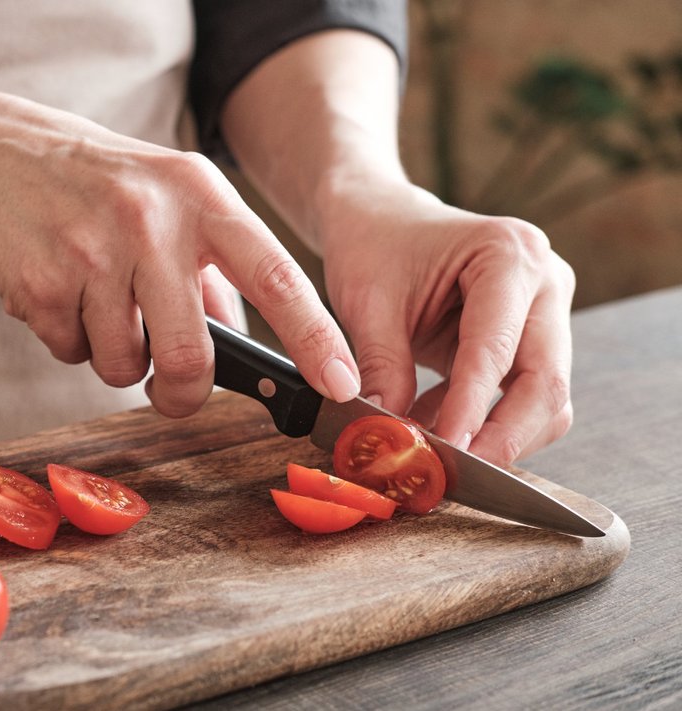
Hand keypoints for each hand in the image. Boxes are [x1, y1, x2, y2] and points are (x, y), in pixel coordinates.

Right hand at [0, 88, 360, 416]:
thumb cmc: (97, 184)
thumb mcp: (170, 199)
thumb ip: (214, 269)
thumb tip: (244, 348)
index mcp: (201, 196)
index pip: (277, 277)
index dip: (317, 339)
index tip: (342, 385)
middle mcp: (152, 219)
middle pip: (191, 353)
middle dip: (183, 392)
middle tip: (171, 390)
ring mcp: (93, 250)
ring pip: (124, 364)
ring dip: (114, 356)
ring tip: (95, 302)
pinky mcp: (41, 281)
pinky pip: (71, 352)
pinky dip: (68, 339)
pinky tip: (59, 292)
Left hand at [318, 179, 575, 465]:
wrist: (380, 219)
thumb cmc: (374, 247)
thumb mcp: (365, 302)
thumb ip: (380, 366)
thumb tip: (389, 436)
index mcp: (509, 255)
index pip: (497, 350)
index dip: (471, 409)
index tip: (444, 452)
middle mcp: (544, 281)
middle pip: (546, 383)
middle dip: (502, 438)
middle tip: (453, 474)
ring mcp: (546, 311)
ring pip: (545, 400)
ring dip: (494, 436)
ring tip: (428, 442)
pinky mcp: (532, 339)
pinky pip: (521, 397)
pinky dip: (481, 421)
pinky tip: (429, 420)